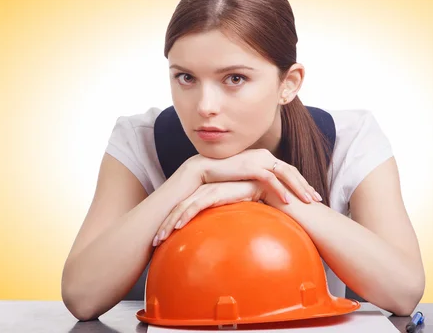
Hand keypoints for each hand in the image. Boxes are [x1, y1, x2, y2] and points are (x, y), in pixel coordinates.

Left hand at [153, 180, 275, 245]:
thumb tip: (224, 245)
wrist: (279, 193)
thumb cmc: (262, 206)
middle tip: (153, 243)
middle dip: (163, 223)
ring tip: (159, 239)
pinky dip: (185, 215)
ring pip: (184, 205)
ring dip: (169, 222)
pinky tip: (176, 227)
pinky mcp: (219, 190)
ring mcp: (212, 187)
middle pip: (179, 206)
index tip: (162, 240)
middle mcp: (207, 188)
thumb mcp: (240, 215)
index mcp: (210, 193)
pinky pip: (197, 204)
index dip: (171, 222)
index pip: (185, 207)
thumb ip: (229, 221)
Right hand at [189, 149, 321, 204]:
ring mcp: (259, 159)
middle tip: (317, 200)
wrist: (203, 169)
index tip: (310, 195)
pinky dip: (280, 190)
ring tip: (308, 202)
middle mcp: (265, 156)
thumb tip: (265, 196)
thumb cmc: (222, 176)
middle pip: (292, 171)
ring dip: (299, 188)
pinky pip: (271, 179)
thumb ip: (256, 182)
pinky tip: (287, 202)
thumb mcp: (244, 178)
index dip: (301, 182)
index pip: (288, 170)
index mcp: (265, 157)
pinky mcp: (251, 166)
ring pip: (286, 174)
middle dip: (305, 186)